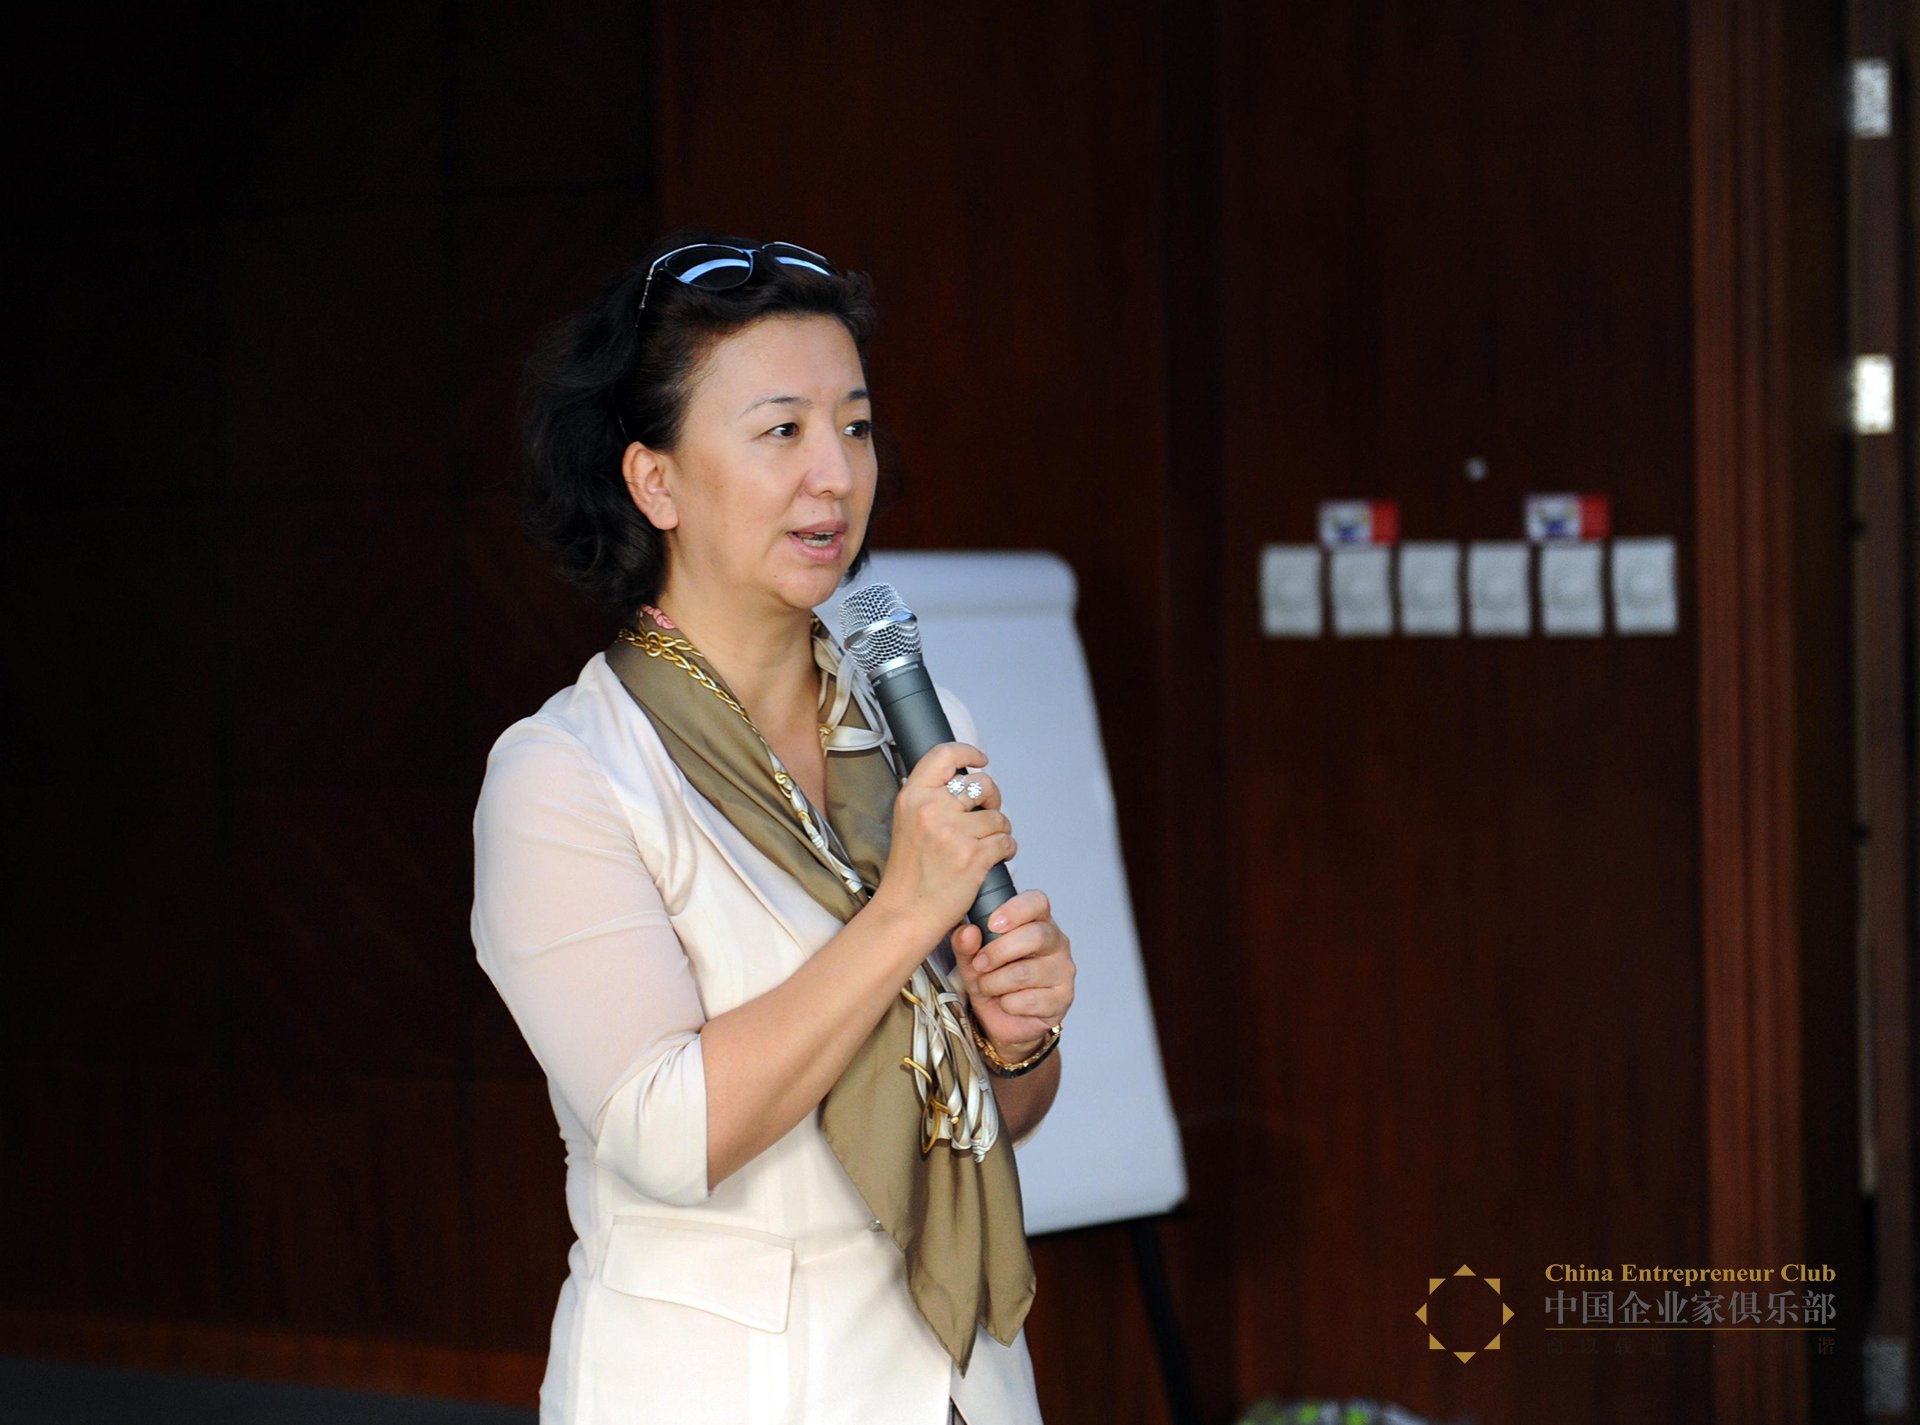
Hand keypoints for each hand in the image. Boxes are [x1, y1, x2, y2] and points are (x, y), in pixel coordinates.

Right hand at [869, 743, 1016, 949]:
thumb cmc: (910, 873)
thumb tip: (967, 781)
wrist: (906, 912)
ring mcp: (953, 833)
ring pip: (998, 817)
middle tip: (987, 814)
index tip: (980, 759)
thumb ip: (931, 798)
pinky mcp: (973, 856)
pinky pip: (1006, 841)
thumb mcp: (907, 822)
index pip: (944, 755)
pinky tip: (993, 858)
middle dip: (992, 799)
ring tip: (986, 845)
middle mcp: (932, 809)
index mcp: (912, 796)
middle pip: (982, 784)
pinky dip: (1006, 850)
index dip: (968, 752)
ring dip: (999, 830)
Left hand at [951, 889, 1073, 1057]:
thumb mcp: (970, 958)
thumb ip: (965, 943)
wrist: (1001, 1020)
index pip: (1037, 902)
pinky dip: (1008, 1004)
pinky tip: (1007, 1003)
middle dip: (999, 952)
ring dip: (996, 983)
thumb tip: (967, 932)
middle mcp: (1056, 942)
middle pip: (1035, 936)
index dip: (1015, 910)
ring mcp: (1063, 970)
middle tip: (980, 964)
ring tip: (988, 987)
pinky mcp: (1063, 998)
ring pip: (1026, 972)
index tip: (991, 924)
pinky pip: (1029, 999)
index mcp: (1036, 921)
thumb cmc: (991, 980)